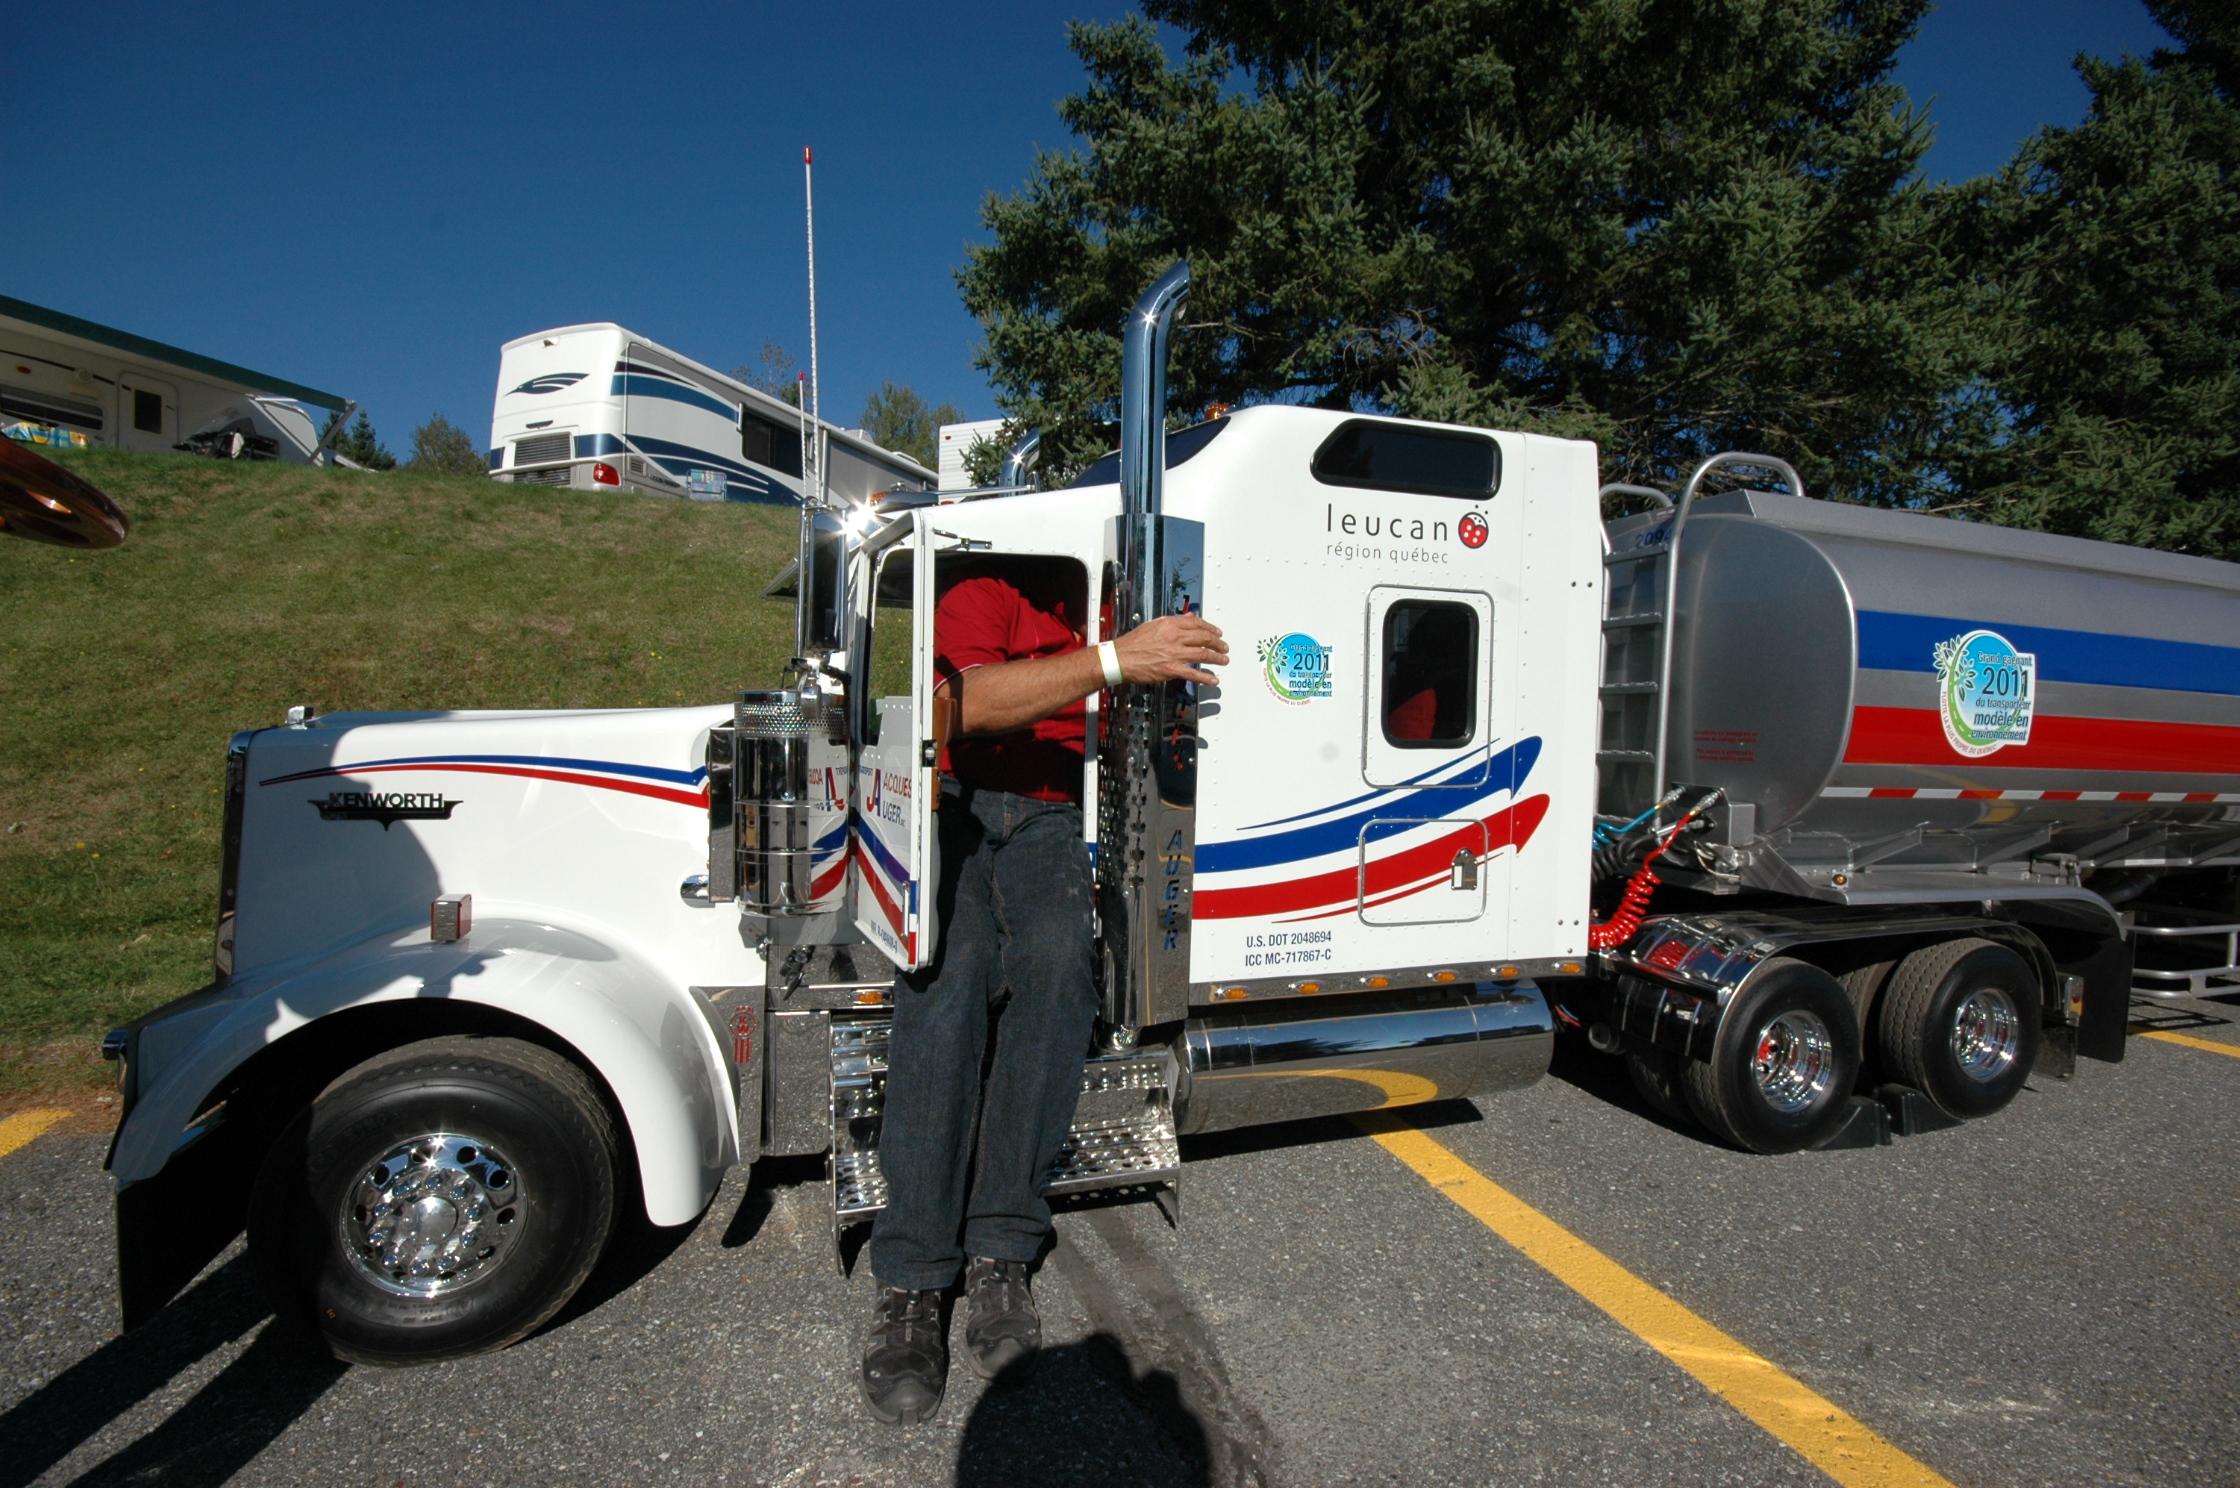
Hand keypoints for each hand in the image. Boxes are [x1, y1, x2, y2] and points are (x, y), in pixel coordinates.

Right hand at [1113, 614, 1227, 685]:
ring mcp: (1174, 653)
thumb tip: (1189, 619)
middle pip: (1204, 638)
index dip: (1211, 628)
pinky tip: (1213, 680)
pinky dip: (1206, 677)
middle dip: (1218, 643)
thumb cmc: (1133, 643)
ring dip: (1217, 658)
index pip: (1197, 623)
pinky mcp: (1171, 669)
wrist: (1119, 658)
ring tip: (1224, 661)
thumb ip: (1172, 622)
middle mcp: (1174, 637)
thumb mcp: (1153, 625)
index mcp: (1169, 624)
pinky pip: (1193, 674)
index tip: (1217, 633)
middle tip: (1224, 647)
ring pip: (1203, 654)